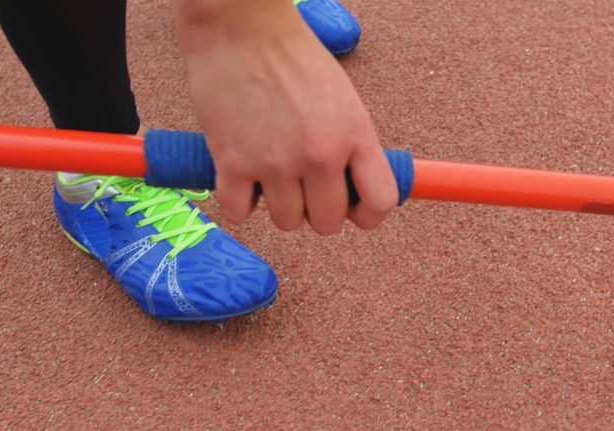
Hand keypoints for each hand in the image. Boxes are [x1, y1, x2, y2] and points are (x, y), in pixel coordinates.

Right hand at [173, 0, 396, 234]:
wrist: (240, 26)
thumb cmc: (291, 56)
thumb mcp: (343, 99)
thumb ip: (351, 146)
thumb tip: (354, 191)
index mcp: (354, 135)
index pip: (380, 202)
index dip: (368, 215)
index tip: (353, 210)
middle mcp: (320, 155)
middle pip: (328, 222)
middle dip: (317, 211)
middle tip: (302, 186)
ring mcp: (276, 163)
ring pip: (286, 222)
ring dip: (278, 204)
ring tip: (269, 172)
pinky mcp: (233, 163)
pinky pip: (240, 212)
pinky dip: (238, 200)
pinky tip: (240, 175)